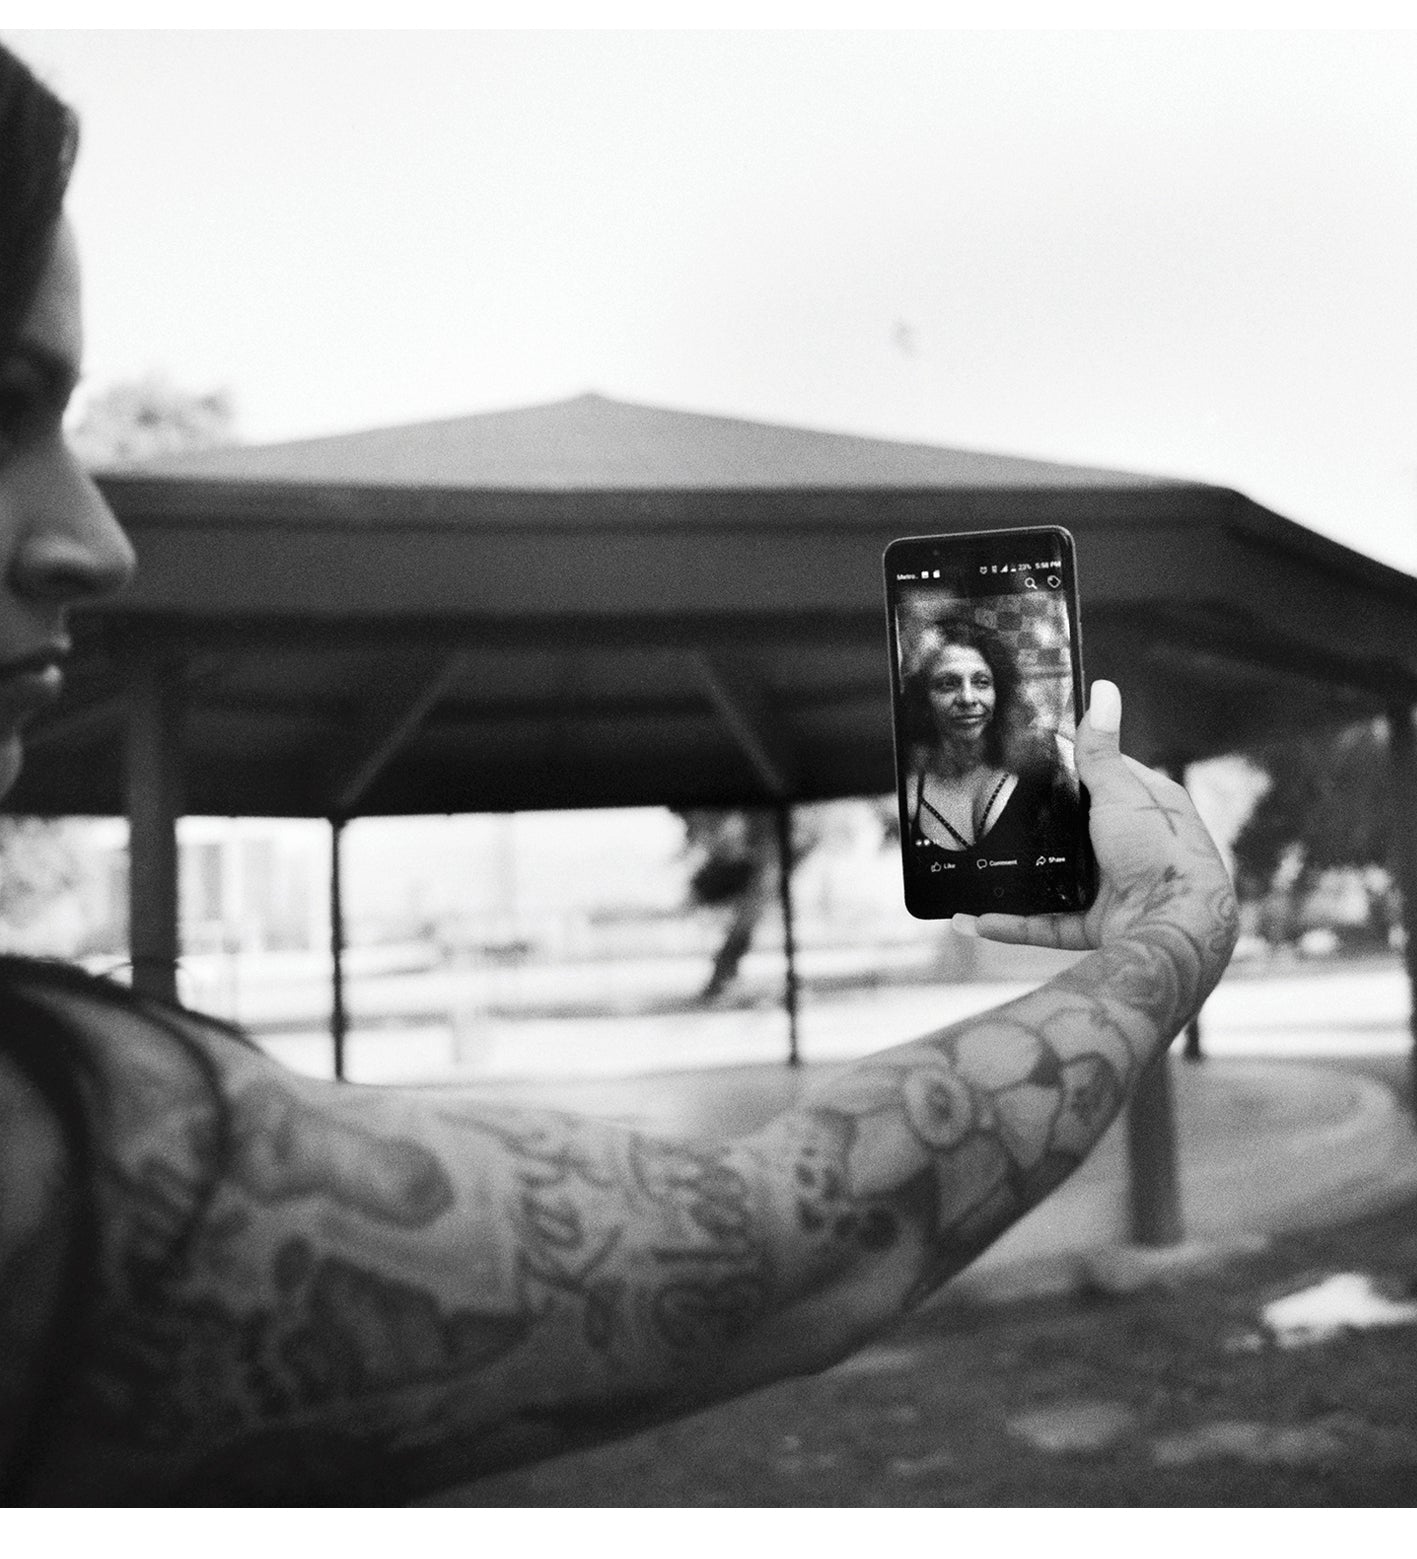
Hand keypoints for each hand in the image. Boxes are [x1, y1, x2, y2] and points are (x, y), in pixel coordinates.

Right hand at [952, 680, 1238, 963]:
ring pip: (1056, 876)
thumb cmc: (1159, 852)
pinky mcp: (1097, 922)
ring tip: (979, 862)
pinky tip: (978, 918)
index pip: (1108, 774)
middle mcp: (1132, 845)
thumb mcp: (1121, 791)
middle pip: (1077, 827)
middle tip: (993, 804)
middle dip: (1040, 823)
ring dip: (1019, 876)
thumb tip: (1103, 690)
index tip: (1032, 754)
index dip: (1074, 763)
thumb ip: (1101, 748)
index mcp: (1148, 807)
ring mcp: (1113, 886)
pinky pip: (1047, 922)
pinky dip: (1015, 923)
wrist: (1172, 927)